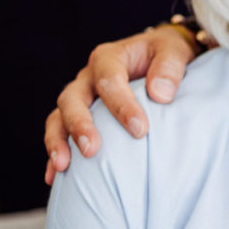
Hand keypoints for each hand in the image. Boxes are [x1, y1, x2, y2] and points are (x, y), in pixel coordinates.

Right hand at [43, 25, 195, 184]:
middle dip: (79, 125)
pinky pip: (60, 133)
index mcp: (110, 58)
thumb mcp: (173, 51)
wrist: (160, 54)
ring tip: (63, 166)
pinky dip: (56, 153)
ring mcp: (81, 97)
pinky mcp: (80, 115)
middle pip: (72, 99)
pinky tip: (55, 177)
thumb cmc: (166, 53)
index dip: (122, 105)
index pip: (109, 81)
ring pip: (58, 117)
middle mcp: (88, 77)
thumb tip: (160, 94)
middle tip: (92, 150)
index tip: (140, 130)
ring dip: (58, 141)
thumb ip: (169, 68)